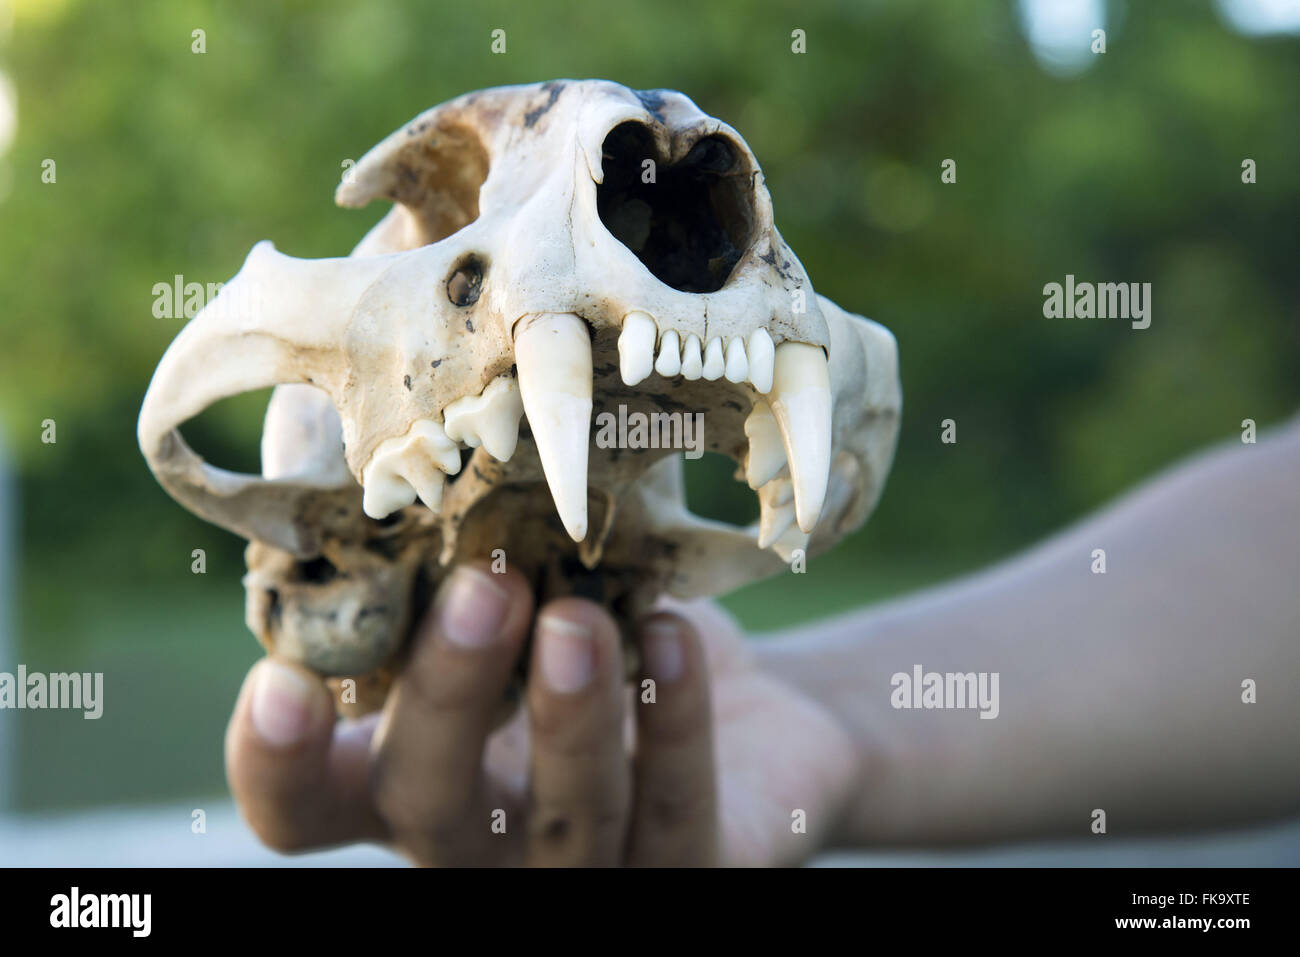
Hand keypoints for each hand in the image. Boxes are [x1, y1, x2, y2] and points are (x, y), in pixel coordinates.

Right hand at [225, 563, 859, 865]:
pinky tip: (676, 635)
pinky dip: (673, 723)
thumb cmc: (583, 630)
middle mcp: (482, 837)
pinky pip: (676, 809)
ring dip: (570, 714)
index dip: (279, 763)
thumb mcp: (495, 574)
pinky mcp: (690, 861)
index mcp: (407, 772)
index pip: (305, 807)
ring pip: (565, 819)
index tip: (279, 677)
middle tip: (484, 587)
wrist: (750, 717)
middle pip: (428, 807)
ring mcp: (584, 861)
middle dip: (446, 698)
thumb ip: (400, 508)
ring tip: (580, 614)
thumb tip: (311, 405)